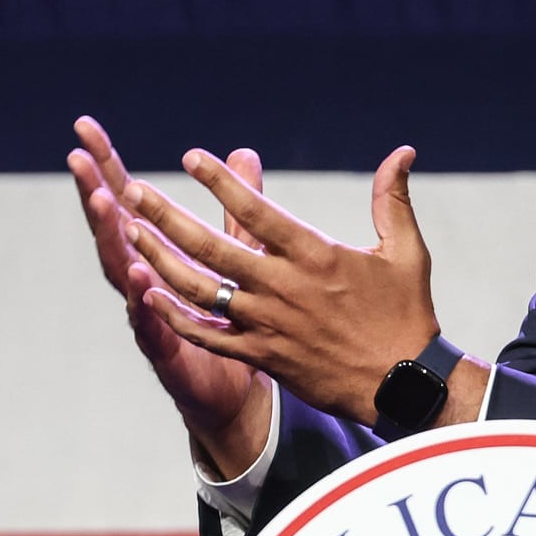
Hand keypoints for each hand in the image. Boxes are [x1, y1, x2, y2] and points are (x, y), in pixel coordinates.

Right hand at [67, 116, 271, 474]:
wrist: (236, 394)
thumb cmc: (229, 321)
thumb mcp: (236, 257)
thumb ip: (238, 208)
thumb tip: (243, 153)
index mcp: (157, 255)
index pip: (126, 202)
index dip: (107, 165)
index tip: (86, 129)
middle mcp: (143, 281)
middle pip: (112, 229)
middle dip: (93, 192)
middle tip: (77, 157)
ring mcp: (149, 316)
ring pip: (123, 272)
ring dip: (111, 236)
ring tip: (103, 202)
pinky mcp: (166, 353)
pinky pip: (151, 324)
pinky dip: (142, 301)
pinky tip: (137, 278)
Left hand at [125, 144, 441, 428]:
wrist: (402, 383)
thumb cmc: (406, 313)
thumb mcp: (406, 251)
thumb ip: (393, 199)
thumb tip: (404, 151)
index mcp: (315, 255)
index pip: (257, 212)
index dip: (221, 183)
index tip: (190, 158)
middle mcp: (284, 287)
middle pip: (211, 248)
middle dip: (167, 218)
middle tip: (133, 191)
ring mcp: (268, 324)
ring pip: (200, 290)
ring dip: (160, 261)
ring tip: (129, 234)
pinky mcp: (262, 355)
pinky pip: (208, 335)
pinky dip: (175, 317)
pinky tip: (147, 295)